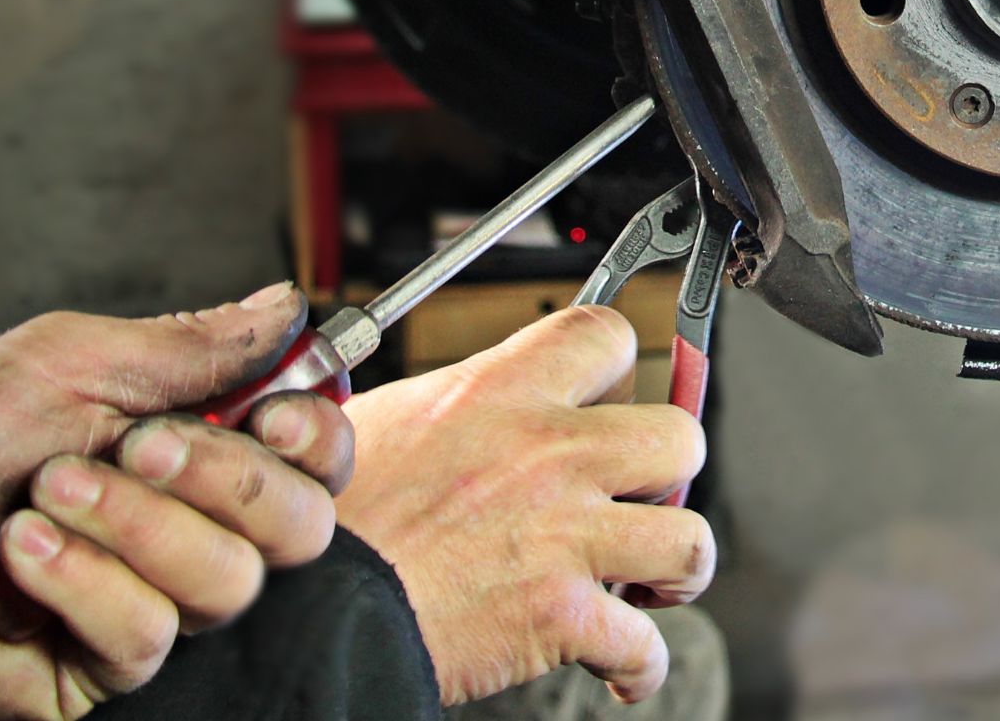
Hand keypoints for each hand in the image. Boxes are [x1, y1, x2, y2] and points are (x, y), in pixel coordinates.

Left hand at [0, 284, 355, 719]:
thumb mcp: (68, 364)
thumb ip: (189, 344)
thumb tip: (288, 307)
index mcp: (199, 450)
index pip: (317, 458)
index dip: (319, 439)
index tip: (274, 415)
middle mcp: (193, 529)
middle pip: (300, 525)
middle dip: (224, 480)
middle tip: (139, 445)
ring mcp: (156, 602)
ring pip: (229, 582)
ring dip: (135, 527)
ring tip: (46, 494)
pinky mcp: (108, 669)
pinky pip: (150, 634)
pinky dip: (82, 582)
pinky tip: (24, 554)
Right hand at [335, 305, 712, 705]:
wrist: (309, 606)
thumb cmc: (332, 520)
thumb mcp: (384, 420)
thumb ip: (456, 402)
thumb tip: (481, 400)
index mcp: (502, 392)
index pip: (605, 334)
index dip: (619, 366)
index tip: (612, 396)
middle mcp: (548, 454)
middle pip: (680, 437)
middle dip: (672, 472)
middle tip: (643, 494)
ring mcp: (564, 535)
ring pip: (690, 539)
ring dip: (677, 566)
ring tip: (650, 578)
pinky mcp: (561, 616)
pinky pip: (646, 645)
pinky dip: (641, 665)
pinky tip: (621, 665)